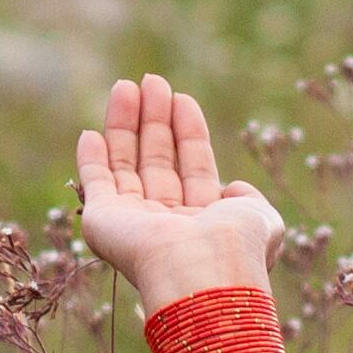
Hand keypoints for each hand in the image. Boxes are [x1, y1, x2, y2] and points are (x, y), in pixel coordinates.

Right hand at [75, 76, 283, 306]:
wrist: (200, 272)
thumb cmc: (236, 246)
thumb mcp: (262, 219)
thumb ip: (251, 200)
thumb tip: (233, 188)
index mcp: (203, 224)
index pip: (193, 168)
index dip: (188, 132)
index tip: (182, 97)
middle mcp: (166, 223)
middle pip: (157, 161)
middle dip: (155, 120)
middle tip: (152, 80)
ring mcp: (132, 223)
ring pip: (126, 165)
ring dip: (125, 126)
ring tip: (126, 85)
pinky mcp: (103, 221)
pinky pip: (95, 184)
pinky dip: (90, 160)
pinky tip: (90, 133)